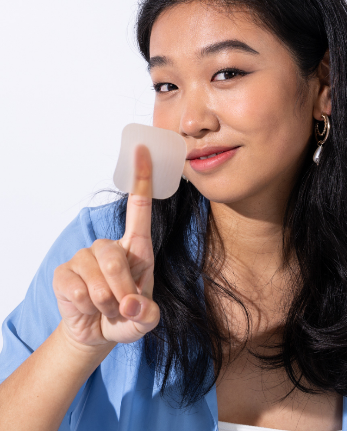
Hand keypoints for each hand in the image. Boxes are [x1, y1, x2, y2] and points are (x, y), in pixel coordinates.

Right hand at [53, 145, 159, 347]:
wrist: (98, 331)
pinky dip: (86, 306)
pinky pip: (76, 288)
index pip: (140, 208)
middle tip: (123, 308)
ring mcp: (84, 257)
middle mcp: (110, 246)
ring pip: (96, 276)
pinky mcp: (64, 273)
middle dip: (121, 288)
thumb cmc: (126, 316)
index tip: (143, 150)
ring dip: (105, 302)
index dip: (142, 178)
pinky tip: (88, 307)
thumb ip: (147, 314)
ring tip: (107, 309)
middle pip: (115, 256)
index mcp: (137, 249)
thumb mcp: (145, 320)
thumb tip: (131, 304)